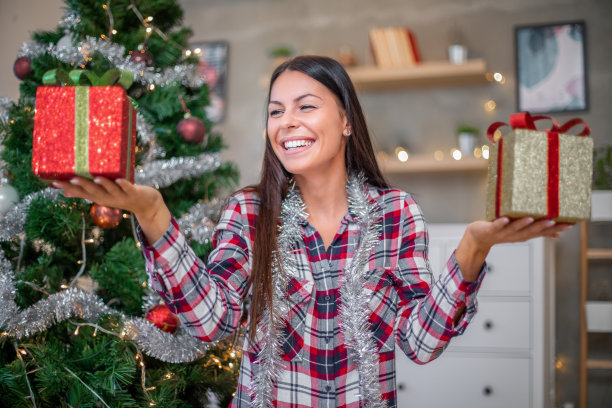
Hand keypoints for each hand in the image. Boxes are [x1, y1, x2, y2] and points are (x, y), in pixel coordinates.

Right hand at [53, 177, 170, 242]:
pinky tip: (121, 180)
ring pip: (111, 190)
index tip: (53, 181)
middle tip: (70, 178)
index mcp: (99, 197)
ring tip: (95, 177)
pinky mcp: (134, 193)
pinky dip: (125, 184)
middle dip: (82, 185)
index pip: (81, 193)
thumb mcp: (102, 195)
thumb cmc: (120, 195)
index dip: (67, 187)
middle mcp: (108, 198)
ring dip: (103, 184)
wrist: (146, 204)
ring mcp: (121, 196)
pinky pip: (129, 188)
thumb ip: (85, 193)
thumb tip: (65, 192)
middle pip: (93, 192)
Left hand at [456, 217, 572, 280]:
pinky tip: (505, 218)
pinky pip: (496, 226)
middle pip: (530, 232)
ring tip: (532, 218)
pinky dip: (501, 223)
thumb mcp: (521, 232)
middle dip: (542, 227)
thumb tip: (556, 233)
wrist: (478, 238)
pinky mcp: (490, 229)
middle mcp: (515, 235)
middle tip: (555, 221)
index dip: (555, 229)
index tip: (570, 224)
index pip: (542, 233)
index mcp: (523, 235)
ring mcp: (502, 233)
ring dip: (523, 224)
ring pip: (514, 229)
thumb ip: (536, 231)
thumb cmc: (502, 230)